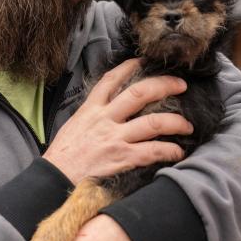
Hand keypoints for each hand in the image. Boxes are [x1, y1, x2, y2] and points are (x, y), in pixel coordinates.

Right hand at [44, 59, 191, 183]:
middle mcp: (104, 119)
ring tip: (187, 125)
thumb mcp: (73, 126)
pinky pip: (152, 151)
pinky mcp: (121, 159)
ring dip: (175, 122)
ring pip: (153, 122)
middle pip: (139, 93)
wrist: (53, 179)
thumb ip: (91, 116)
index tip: (144, 61)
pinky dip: (170, 150)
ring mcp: (114, 138)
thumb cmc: (62, 157)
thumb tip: (108, 111)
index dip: (129, 67)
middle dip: (164, 85)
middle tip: (181, 85)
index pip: (111, 80)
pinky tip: (178, 152)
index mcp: (90, 110)